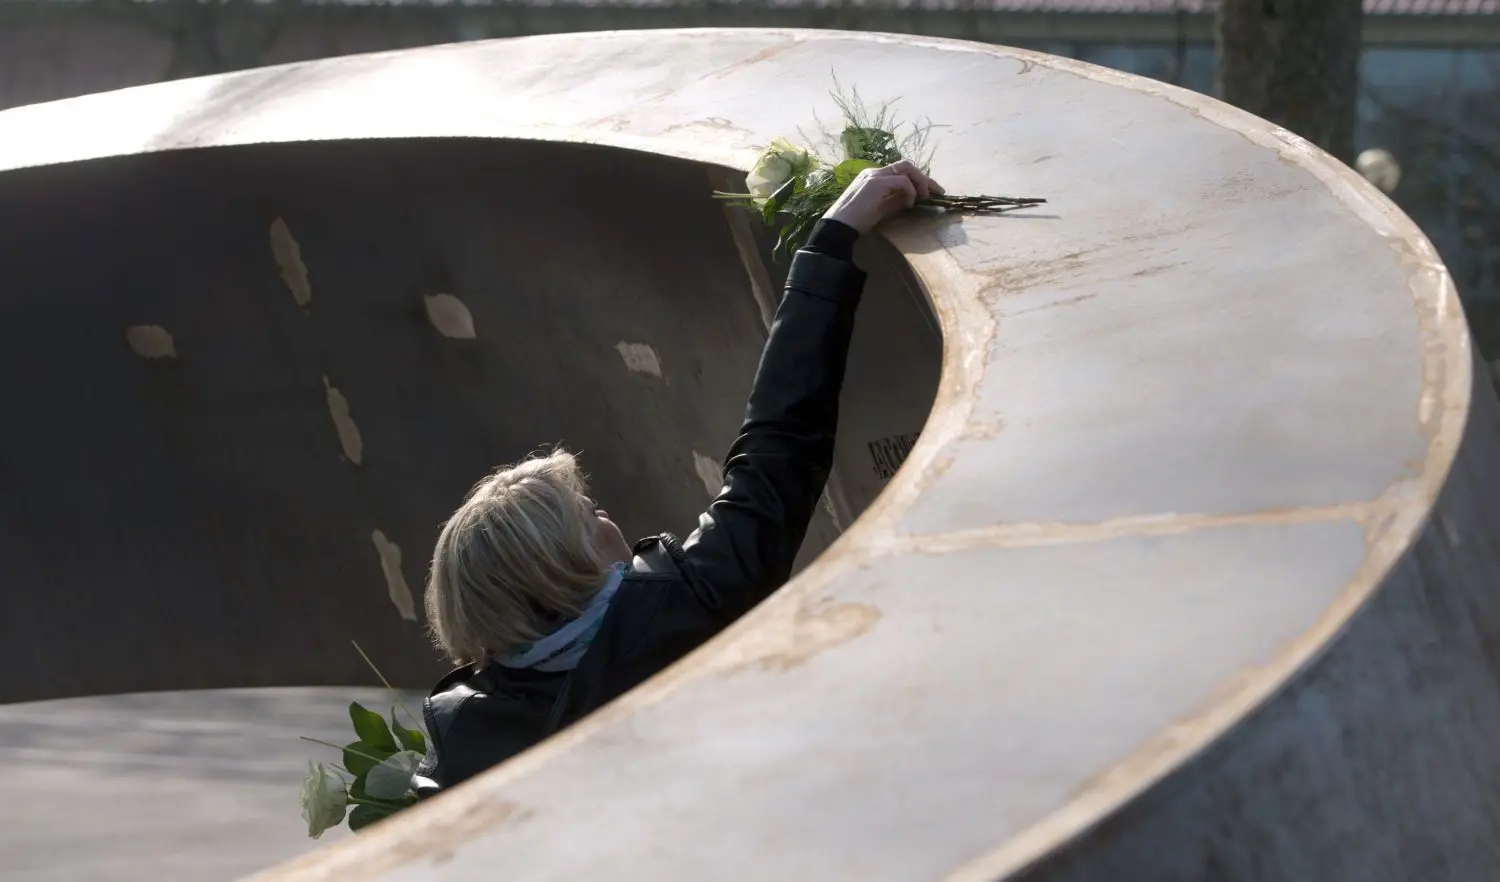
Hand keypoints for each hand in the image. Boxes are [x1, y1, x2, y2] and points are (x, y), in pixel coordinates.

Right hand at [822, 159, 944, 233]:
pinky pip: (902, 181)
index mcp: (874, 176)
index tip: (930, 192)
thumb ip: (895, 200)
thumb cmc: (856, 220)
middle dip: (924, 177)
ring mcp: (875, 175)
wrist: (839, 226)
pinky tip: (910, 203)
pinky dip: (910, 191)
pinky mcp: (876, 183)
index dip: (918, 179)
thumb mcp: (881, 209)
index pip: (901, 171)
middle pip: (906, 164)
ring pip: (906, 168)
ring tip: (925, 196)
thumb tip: (913, 199)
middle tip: (937, 192)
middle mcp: (874, 172)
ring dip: (920, 181)